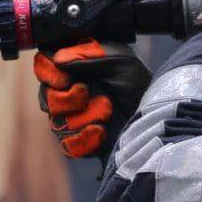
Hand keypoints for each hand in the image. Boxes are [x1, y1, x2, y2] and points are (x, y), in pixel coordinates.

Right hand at [33, 40, 149, 158]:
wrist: (157, 117)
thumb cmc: (140, 84)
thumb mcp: (120, 61)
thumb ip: (88, 56)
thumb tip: (57, 59)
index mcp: (76, 68)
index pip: (44, 67)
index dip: (48, 73)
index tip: (64, 78)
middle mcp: (71, 92)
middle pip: (46, 97)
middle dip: (65, 98)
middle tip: (85, 93)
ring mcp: (75, 118)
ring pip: (56, 122)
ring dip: (81, 118)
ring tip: (106, 112)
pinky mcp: (83, 142)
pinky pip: (68, 145)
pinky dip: (84, 140)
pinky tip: (101, 133)